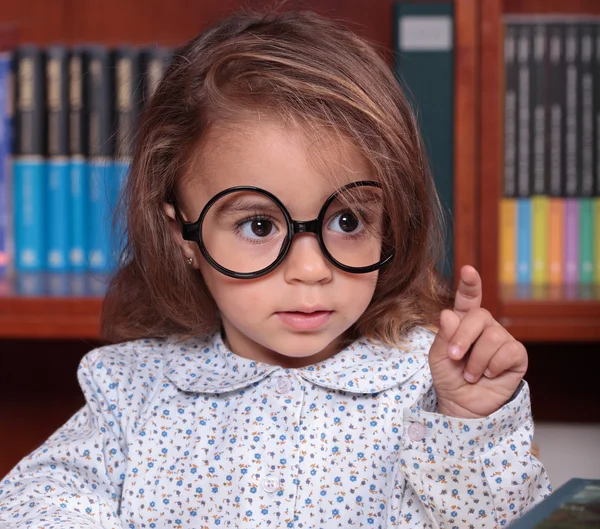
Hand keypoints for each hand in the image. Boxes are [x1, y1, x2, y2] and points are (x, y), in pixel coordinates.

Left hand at [428, 265, 527, 417]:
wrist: (463, 405)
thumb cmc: (449, 378)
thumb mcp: (438, 357)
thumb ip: (443, 336)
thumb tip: (448, 314)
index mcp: (463, 321)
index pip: (468, 298)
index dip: (470, 284)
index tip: (468, 270)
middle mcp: (485, 327)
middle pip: (479, 316)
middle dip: (463, 337)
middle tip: (454, 357)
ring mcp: (502, 339)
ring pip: (493, 336)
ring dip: (476, 360)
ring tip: (470, 374)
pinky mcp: (516, 356)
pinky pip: (508, 351)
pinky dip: (493, 366)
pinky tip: (488, 374)